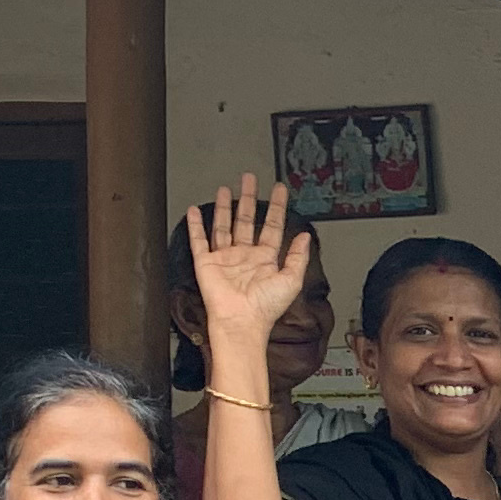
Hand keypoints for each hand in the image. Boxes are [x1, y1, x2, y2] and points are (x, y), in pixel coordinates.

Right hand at [182, 176, 315, 356]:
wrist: (241, 321)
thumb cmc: (265, 307)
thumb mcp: (291, 280)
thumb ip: (298, 257)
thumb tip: (306, 236)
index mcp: (266, 260)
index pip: (273, 227)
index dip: (277, 208)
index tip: (280, 190)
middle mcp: (245, 256)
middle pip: (247, 220)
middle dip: (249, 199)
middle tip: (250, 179)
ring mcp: (225, 258)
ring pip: (224, 225)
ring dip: (224, 207)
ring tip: (225, 188)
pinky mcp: (206, 262)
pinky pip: (199, 240)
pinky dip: (195, 225)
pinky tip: (194, 210)